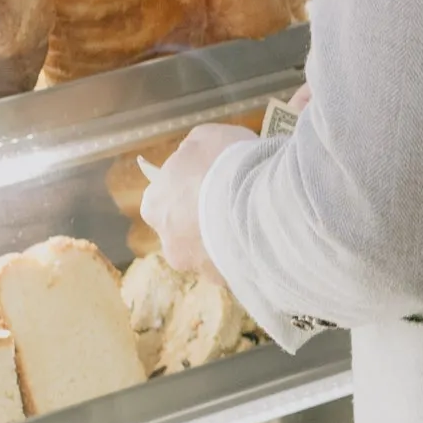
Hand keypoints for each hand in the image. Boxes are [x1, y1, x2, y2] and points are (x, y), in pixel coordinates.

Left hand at [141, 119, 255, 273]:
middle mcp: (169, 243)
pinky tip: (267, 241)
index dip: (186, 189)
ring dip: (226, 241)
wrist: (262, 201)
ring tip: (256, 224)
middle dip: (203, 221)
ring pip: (211, 254)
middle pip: (184, 231)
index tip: (208, 182)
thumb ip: (191, 154)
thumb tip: (192, 163)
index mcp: (155, 205)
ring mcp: (198, 267)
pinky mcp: (227, 284)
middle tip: (233, 204)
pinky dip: (247, 257)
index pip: (162, 199)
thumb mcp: (204, 138)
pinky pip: (237, 268)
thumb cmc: (225, 162)